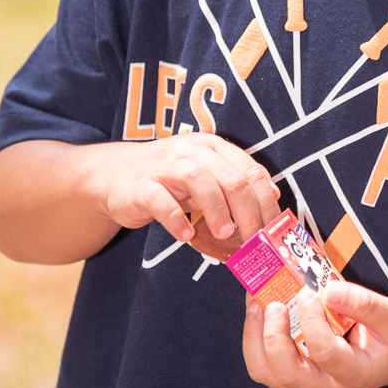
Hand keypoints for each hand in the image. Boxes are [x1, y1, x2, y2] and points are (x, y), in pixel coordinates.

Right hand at [89, 132, 280, 245]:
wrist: (114, 175)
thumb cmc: (167, 180)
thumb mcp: (206, 175)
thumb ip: (236, 182)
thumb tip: (274, 195)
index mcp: (213, 147)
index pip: (251, 171)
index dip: (266, 202)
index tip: (272, 230)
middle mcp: (191, 150)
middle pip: (231, 178)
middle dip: (248, 213)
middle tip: (254, 240)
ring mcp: (164, 166)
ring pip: (199, 180)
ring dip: (218, 211)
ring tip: (225, 236)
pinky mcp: (140, 186)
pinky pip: (161, 201)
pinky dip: (177, 220)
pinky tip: (187, 235)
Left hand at [242, 280, 387, 387]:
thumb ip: (364, 304)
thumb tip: (327, 289)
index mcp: (355, 374)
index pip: (326, 354)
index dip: (312, 322)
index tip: (310, 293)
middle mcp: (327, 386)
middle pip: (288, 374)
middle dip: (273, 336)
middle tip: (275, 303)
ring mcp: (308, 384)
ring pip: (268, 374)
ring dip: (255, 339)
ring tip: (257, 304)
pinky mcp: (296, 374)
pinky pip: (265, 365)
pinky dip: (255, 338)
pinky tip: (260, 310)